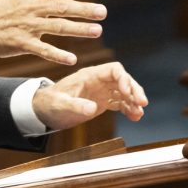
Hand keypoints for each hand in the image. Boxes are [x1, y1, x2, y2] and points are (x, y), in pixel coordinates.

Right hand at [0, 0, 106, 64]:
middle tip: (103, 12)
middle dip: (84, 9)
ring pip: (57, 27)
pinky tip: (73, 59)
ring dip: (79, 30)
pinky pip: (43, 50)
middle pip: (62, 7)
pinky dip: (57, 55)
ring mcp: (26, 26)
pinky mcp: (21, 44)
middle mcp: (30, 7)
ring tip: (97, 31)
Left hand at [32, 62, 147, 130]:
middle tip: (143, 104)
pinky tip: (135, 117)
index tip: (129, 93)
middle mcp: (98, 81)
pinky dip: (128, 109)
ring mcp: (101, 91)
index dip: (124, 79)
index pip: (114, 70)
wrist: (44, 110)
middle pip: (123, 80)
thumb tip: (92, 108)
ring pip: (124, 92)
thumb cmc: (50, 103)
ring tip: (139, 114)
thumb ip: (75, 105)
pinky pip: (120, 102)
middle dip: (135, 90)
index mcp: (89, 75)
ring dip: (133, 101)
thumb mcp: (60, 104)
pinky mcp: (102, 101)